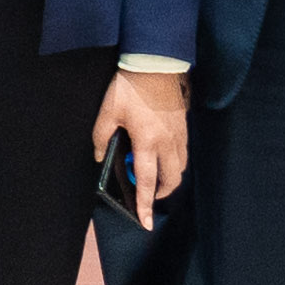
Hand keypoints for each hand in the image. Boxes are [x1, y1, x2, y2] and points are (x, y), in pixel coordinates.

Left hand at [92, 69, 188, 212]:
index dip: (145, 205)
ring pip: (180, 167)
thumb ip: (102, 137)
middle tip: (147, 192)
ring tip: (152, 172)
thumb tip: (101, 155)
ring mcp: (179, 134)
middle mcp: (167, 142)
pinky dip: (174, 160)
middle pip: (171, 180)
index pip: (147, 182)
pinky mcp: (184, 124)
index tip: (145, 223)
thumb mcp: (108, 112)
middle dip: (160, 193)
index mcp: (147, 141)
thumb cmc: (129, 87)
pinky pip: (183, 152)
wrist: (154, 62)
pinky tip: (160, 152)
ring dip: (168, 176)